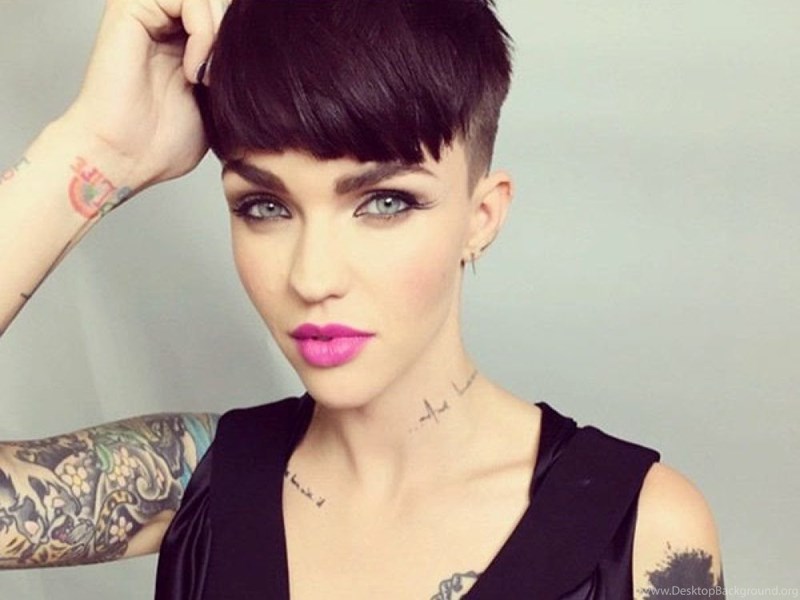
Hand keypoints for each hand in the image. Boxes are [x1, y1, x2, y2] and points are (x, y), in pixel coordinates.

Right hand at [62, 0, 228, 188]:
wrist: (125, 156)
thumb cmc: (163, 141)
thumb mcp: (218, 101)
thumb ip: (233, 67)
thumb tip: (262, 43)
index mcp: (184, 34)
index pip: (230, 13)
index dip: (245, 41)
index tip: (238, 84)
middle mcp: (165, 16)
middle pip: (223, 2)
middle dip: (235, 39)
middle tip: (220, 83)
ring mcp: (148, 9)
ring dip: (220, 39)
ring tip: (207, 80)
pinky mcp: (131, 7)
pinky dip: (203, 34)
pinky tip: (193, 72)